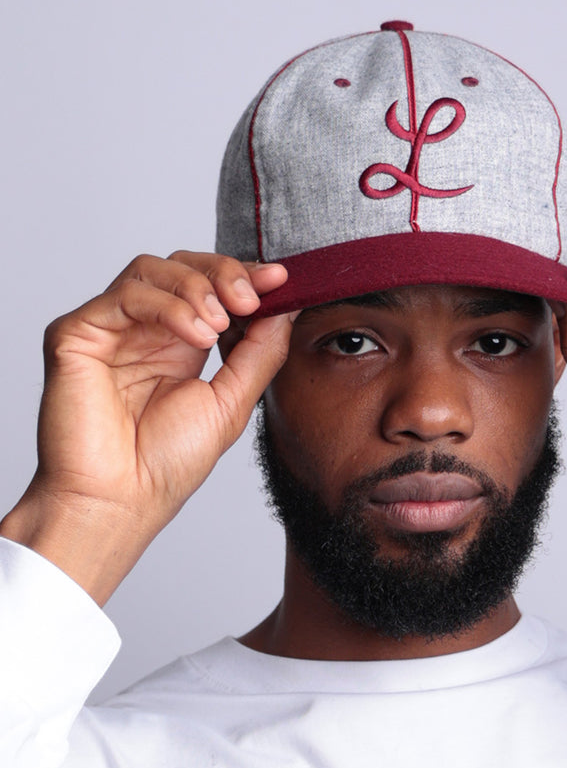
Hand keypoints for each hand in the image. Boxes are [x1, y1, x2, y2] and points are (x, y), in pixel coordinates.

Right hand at [0, 251, 292, 602]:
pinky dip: (169, 307)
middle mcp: (143, 331)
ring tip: (219, 326)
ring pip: (153, 269)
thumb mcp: (231, 401)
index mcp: (178, 345)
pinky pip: (127, 295)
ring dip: (197, 289)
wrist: (122, 500)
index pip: (209, 287)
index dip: (244, 276)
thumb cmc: (167, 464)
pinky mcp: (77, 333)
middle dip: (224, 273)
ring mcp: (110, 330)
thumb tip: (287, 306)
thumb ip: (259, 352)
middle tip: (250, 298)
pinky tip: (197, 336)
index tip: (280, 278)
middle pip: (182, 266)